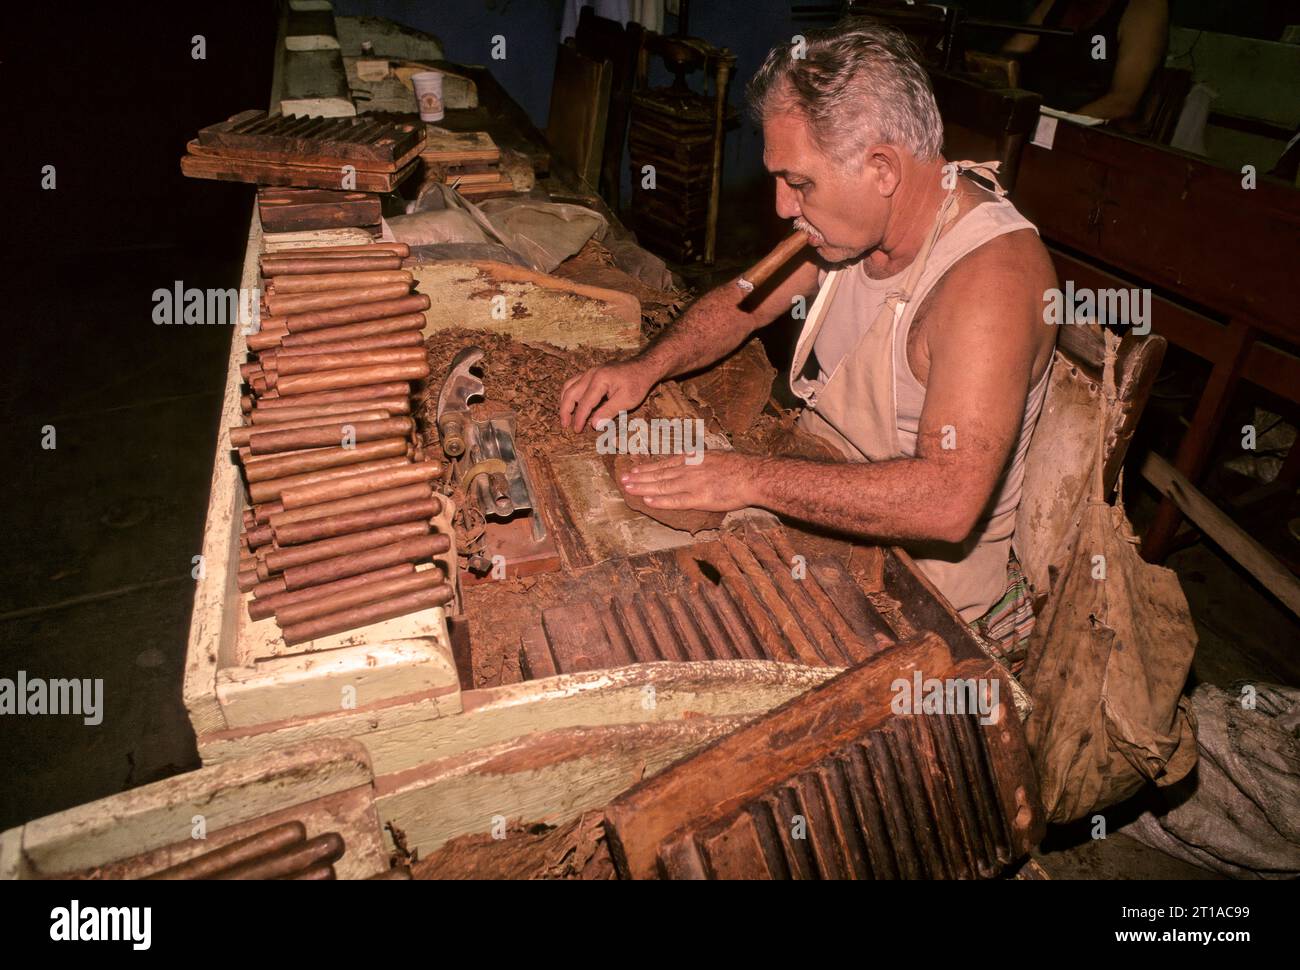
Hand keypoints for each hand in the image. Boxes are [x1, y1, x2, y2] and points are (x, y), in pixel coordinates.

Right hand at [559, 359, 658, 431]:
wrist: (643, 368)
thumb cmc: (637, 384)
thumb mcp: (626, 400)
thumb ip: (609, 412)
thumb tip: (593, 424)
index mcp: (600, 380)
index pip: (585, 403)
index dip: (580, 418)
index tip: (577, 430)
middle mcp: (591, 374)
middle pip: (571, 393)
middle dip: (566, 411)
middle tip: (565, 425)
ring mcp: (590, 372)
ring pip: (569, 386)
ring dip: (564, 401)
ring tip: (564, 416)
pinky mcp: (591, 373)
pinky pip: (574, 382)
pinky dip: (569, 393)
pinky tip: (569, 402)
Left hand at [620, 451, 759, 512]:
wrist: (753, 475)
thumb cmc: (740, 466)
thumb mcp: (715, 454)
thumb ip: (700, 458)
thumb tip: (689, 456)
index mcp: (693, 459)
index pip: (665, 464)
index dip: (647, 468)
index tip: (634, 470)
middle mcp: (689, 469)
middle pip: (658, 474)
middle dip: (639, 477)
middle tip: (622, 480)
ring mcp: (692, 484)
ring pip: (662, 486)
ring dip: (643, 487)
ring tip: (628, 488)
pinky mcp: (699, 498)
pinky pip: (675, 501)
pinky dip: (660, 500)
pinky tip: (646, 501)